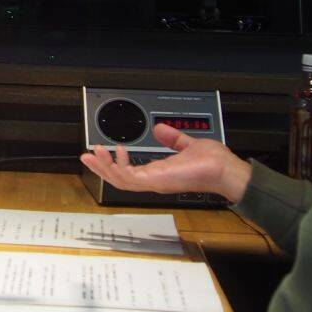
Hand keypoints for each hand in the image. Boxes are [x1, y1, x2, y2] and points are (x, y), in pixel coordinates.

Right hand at [79, 124, 252, 203]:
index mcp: (159, 173)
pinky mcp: (157, 181)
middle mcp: (154, 180)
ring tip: (93, 152)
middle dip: (100, 168)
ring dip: (104, 167)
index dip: (113, 164)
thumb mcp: (187, 145)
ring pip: (119, 180)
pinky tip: (116, 152)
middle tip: (86, 155)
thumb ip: (172, 138)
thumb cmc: (212, 162)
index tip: (103, 151)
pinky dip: (120, 166)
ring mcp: (154, 182)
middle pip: (118, 179)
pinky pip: (130, 178)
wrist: (224, 169)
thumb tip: (160, 129)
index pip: (129, 173)